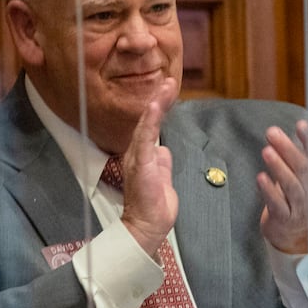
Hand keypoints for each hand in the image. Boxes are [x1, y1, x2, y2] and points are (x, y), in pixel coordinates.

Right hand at [119, 77, 177, 256]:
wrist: (147, 226)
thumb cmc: (154, 207)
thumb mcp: (163, 179)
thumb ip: (162, 163)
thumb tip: (164, 150)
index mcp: (143, 156)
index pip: (152, 127)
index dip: (160, 108)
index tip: (168, 91)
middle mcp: (137, 153)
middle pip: (149, 121)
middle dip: (159, 99)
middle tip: (169, 81)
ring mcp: (137, 157)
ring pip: (146, 124)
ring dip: (157, 104)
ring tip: (166, 86)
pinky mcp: (141, 163)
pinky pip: (145, 137)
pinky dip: (150, 120)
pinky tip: (155, 105)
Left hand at [258, 116, 307, 253]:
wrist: (298, 233)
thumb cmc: (302, 193)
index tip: (301, 124)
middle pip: (304, 169)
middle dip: (288, 149)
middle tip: (271, 132)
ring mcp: (300, 207)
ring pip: (292, 186)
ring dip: (279, 167)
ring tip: (266, 151)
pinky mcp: (285, 219)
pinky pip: (278, 205)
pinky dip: (269, 191)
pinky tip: (260, 177)